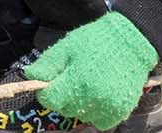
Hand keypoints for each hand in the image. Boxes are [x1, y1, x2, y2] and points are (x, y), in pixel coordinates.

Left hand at [24, 12, 157, 131]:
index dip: (47, 90)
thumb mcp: (67, 46)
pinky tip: (98, 95)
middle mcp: (93, 99)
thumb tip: (30, 76)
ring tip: (87, 84)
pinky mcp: (121, 111)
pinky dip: (96, 112)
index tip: (52, 81)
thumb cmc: (96, 40)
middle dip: (63, 96)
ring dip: (79, 105)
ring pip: (81, 115)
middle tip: (71, 77)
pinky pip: (101, 121)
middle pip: (65, 108)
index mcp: (77, 82)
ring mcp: (109, 107)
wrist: (131, 41)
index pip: (50, 99)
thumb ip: (47, 64)